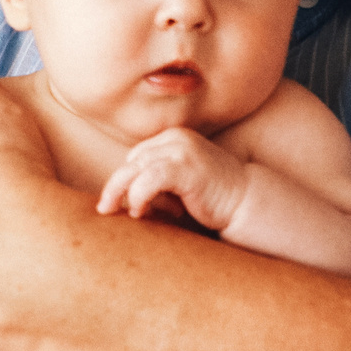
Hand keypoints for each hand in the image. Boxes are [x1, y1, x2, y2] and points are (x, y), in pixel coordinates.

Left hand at [97, 127, 245, 230]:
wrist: (245, 202)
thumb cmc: (210, 197)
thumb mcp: (178, 183)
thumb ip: (154, 181)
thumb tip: (119, 196)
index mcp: (174, 137)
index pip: (136, 155)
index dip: (127, 178)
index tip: (124, 202)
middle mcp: (175, 138)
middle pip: (131, 160)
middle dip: (117, 186)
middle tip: (105, 208)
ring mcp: (181, 150)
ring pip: (134, 169)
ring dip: (122, 193)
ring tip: (122, 212)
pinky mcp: (185, 168)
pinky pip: (148, 180)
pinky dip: (138, 196)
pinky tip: (139, 212)